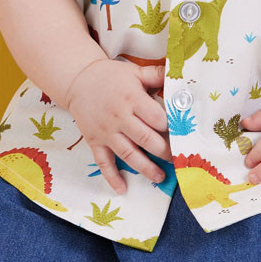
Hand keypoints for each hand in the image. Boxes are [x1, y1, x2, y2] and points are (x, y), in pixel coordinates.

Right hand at [65, 58, 168, 193]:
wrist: (78, 81)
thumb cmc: (111, 76)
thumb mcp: (135, 72)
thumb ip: (157, 75)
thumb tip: (179, 75)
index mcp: (132, 98)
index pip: (156, 118)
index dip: (170, 127)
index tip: (182, 134)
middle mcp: (119, 117)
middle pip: (146, 139)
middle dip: (164, 151)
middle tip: (177, 159)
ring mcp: (106, 132)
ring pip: (128, 154)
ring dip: (145, 168)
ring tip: (160, 177)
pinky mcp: (95, 141)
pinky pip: (103, 162)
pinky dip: (111, 177)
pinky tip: (122, 188)